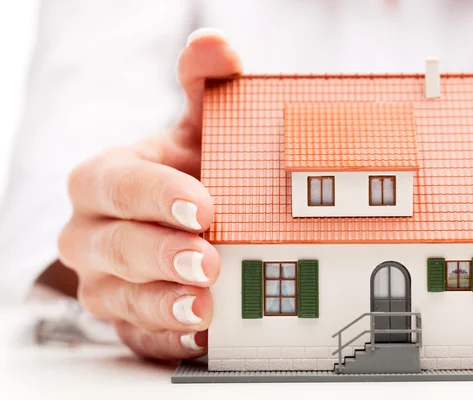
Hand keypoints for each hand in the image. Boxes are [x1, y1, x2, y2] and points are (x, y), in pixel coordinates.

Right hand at [57, 28, 241, 359]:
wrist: (184, 224)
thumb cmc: (189, 172)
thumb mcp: (198, 128)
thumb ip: (205, 86)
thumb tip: (216, 44)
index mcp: (105, 179)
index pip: (116, 183)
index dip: (155, 195)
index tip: (203, 206)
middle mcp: (93, 232)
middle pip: (113, 245)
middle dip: (159, 253)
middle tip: (207, 258)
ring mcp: (106, 281)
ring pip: (119, 297)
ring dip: (163, 303)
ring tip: (205, 305)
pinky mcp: (128, 322)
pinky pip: (138, 337)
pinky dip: (169, 337)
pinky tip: (201, 333)